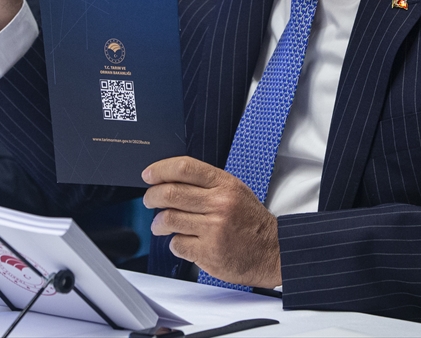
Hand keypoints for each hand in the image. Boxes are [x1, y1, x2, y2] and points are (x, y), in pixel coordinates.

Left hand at [143, 156, 281, 288]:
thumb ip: (206, 184)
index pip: (184, 168)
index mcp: (224, 185)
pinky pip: (177, 244)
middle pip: (170, 193)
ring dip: (158, 223)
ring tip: (160, 224)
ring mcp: (213, 229)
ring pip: (168, 219)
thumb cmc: (251, 221)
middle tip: (149, 200)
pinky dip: (174, 243)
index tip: (148, 175)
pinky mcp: (209, 252)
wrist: (272, 251)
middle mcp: (219, 204)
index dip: (160, 169)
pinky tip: (182, 241)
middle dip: (151, 196)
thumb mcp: (235, 191)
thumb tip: (170, 179)